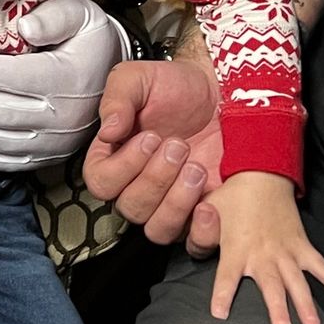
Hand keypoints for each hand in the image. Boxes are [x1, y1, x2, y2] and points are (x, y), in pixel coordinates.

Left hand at [0, 0, 129, 170]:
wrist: (115, 84)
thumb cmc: (88, 40)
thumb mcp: (82, 15)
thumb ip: (55, 17)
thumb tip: (24, 28)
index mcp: (68, 78)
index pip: (19, 76)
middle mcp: (62, 116)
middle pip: (1, 111)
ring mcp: (54, 142)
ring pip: (0, 140)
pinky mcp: (47, 158)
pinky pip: (9, 162)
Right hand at [83, 60, 223, 251]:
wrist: (223, 91)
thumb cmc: (177, 86)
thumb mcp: (139, 79)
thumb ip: (117, 98)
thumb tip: (109, 130)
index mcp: (114, 158)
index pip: (101, 183)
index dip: (123, 167)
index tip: (149, 138)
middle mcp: (138, 186)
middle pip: (130, 208)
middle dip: (156, 178)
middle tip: (179, 145)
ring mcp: (171, 205)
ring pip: (158, 230)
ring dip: (176, 203)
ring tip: (196, 169)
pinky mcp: (202, 215)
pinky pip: (194, 244)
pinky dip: (200, 232)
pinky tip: (209, 206)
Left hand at [206, 172, 323, 323]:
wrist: (260, 177)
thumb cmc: (232, 198)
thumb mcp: (208, 213)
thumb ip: (199, 236)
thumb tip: (193, 251)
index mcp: (236, 249)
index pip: (225, 277)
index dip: (221, 295)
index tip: (220, 313)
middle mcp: (261, 254)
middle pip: (270, 285)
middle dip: (277, 307)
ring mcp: (284, 251)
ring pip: (296, 280)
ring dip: (304, 302)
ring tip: (311, 322)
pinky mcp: (301, 245)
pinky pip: (319, 264)